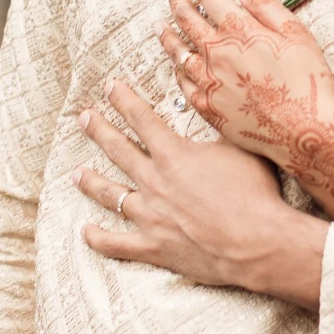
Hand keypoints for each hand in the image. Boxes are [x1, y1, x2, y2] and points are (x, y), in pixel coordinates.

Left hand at [76, 78, 325, 308]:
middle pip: (118, 150)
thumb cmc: (255, 194)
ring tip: (77, 173)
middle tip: (84, 118)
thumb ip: (221, 131)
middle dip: (99, 130)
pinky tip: (86, 232)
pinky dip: (98, 238)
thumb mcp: (241, 149)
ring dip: (91, 181)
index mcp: (174, 155)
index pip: (142, 119)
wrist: (256, 242)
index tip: (110, 86)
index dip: (123, 100)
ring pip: (110, 195)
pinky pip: (116, 243)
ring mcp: (150, 216)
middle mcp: (154, 182)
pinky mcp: (153, 247)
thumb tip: (218, 110)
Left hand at [158, 0, 333, 224]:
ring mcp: (209, 82)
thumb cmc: (306, 82)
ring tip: (160, 25)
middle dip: (177, 0)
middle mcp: (217, 54)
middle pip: (187, 20)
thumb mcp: (297, 35)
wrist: (303, 131)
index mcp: (240, 31)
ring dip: (168, 35)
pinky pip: (184, 85)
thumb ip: (266, 6)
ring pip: (179, 53)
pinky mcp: (209, 108)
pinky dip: (178, 70)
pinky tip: (176, 66)